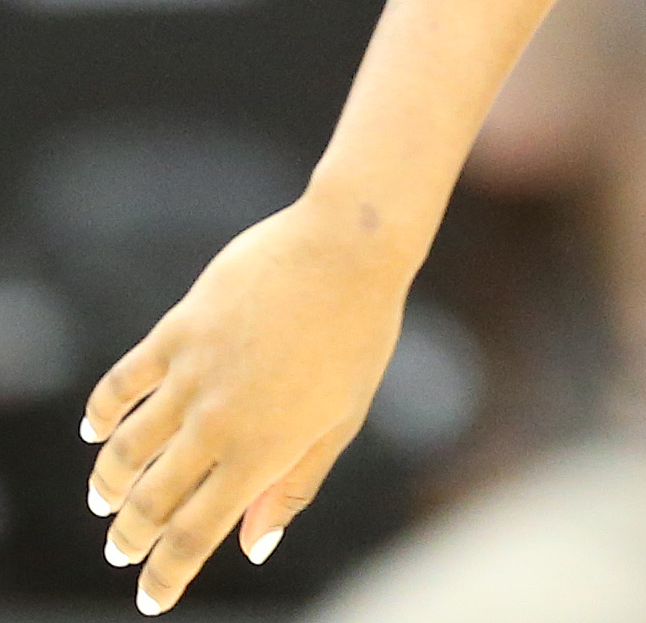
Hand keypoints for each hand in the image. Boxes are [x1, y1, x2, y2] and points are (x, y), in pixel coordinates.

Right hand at [85, 193, 413, 611]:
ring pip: (123, 452)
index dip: (165, 575)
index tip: (151, 599)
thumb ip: (296, 484)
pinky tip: (97, 430)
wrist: (350, 247)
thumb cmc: (359, 333)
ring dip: (107, 486)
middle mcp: (218, 421)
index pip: (194, 536)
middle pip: (149, 503)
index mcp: (262, 451)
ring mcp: (193, 375)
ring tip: (106, 498)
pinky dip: (100, 415)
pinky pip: (121, 384)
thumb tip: (253, 547)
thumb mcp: (343, 418)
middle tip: (121, 549)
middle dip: (128, 538)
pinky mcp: (177, 330)